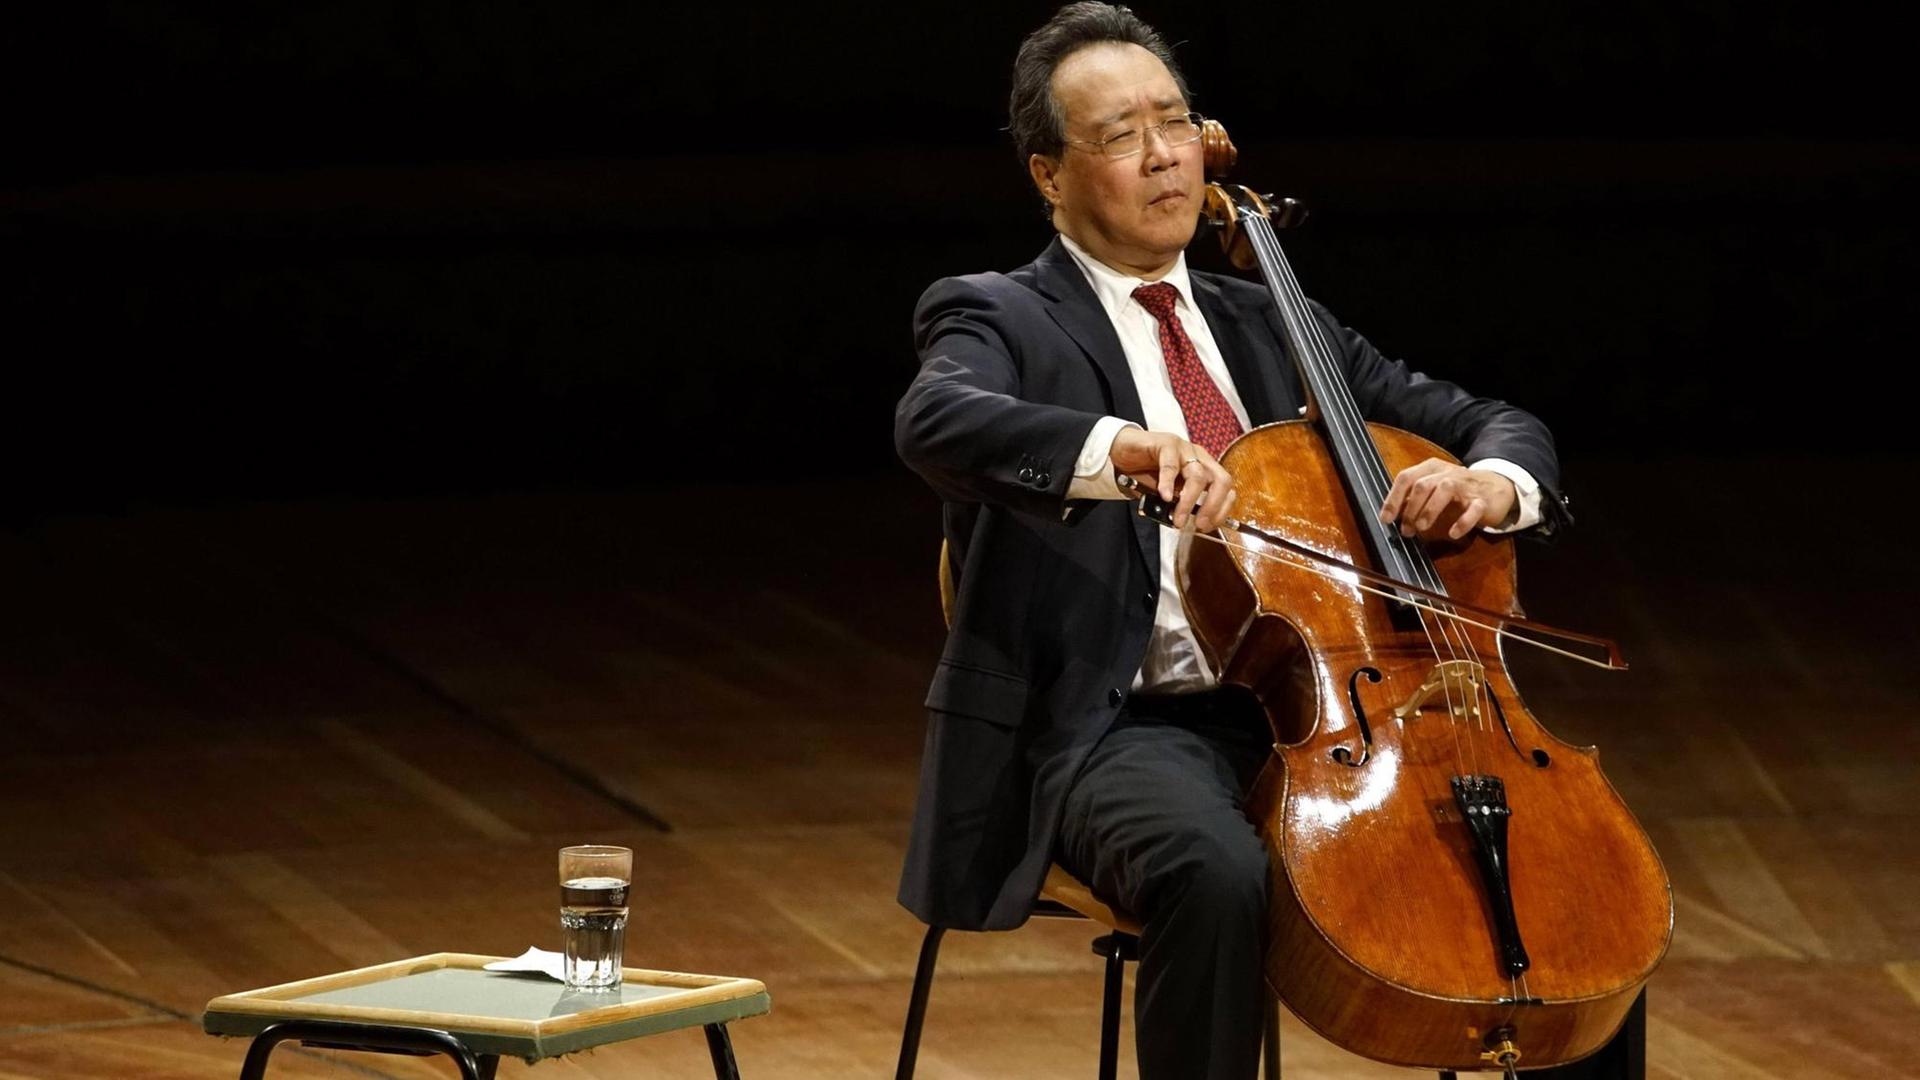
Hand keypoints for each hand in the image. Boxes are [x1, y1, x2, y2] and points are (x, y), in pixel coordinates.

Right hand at [1109, 428, 1235, 530]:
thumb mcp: (1166, 494)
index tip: (1208, 526)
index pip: (1226, 489)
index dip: (1221, 509)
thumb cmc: (1145, 473)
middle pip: (1221, 480)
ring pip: (1198, 476)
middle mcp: (1199, 457)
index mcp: (1205, 469)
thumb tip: (1181, 524)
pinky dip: (1169, 483)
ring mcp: (1184, 449)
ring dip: (1189, 502)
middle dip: (1214, 506)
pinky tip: (1164, 496)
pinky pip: (1171, 464)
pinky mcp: (1165, 443)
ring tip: (1178, 519)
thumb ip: (1176, 505)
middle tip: (1200, 525)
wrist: (1121, 452)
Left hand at [1378, 459, 1516, 540]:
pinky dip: (1462, 522)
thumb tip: (1390, 514)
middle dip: (1410, 509)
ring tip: (1422, 528)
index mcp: (1432, 469)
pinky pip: (1473, 509)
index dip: (1393, 498)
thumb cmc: (1459, 489)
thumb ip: (1413, 497)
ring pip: (1445, 489)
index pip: (1406, 478)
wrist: (1498, 486)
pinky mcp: (1483, 501)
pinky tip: (1453, 533)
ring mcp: (1467, 485)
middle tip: (1405, 530)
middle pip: (1423, 485)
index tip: (1386, 519)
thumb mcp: (1434, 487)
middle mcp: (1448, 473)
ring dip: (1430, 510)